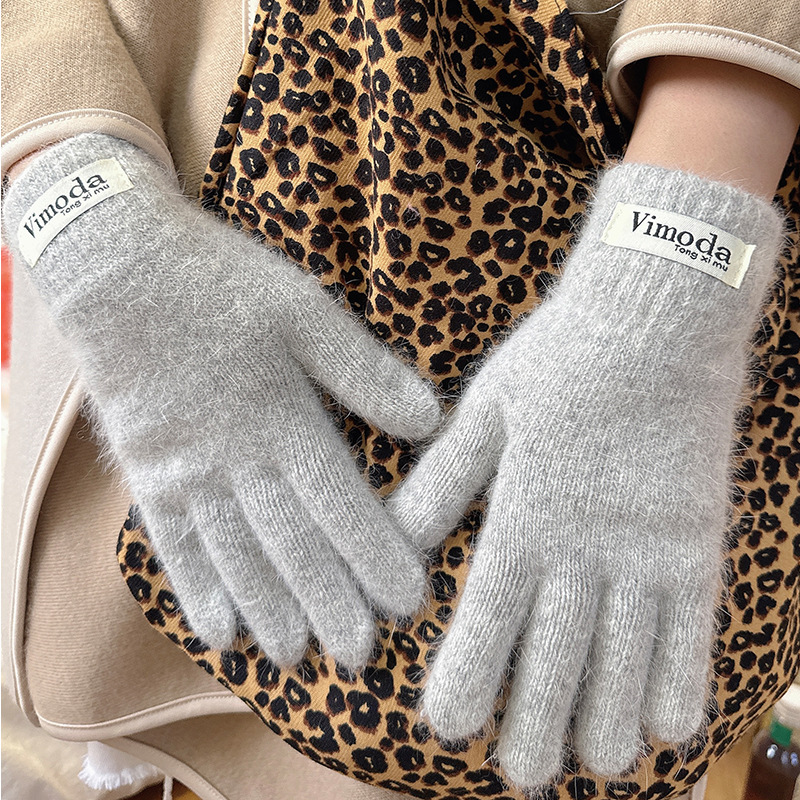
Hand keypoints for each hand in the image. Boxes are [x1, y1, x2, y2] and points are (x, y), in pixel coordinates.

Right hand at [3, 133, 441, 669]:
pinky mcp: (146, 471)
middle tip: (362, 657)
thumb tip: (431, 420)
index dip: (376, 555)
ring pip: (235, 555)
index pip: (339, 503)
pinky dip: (196, 590)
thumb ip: (365, 371)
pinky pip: (172, 543)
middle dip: (329, 602)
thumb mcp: (304, 308)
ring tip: (297, 658)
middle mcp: (232, 456)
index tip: (410, 600)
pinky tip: (218, 630)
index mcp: (280, 415)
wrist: (114, 263)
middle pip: (290, 544)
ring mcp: (183, 469)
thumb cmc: (218, 281)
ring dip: (269, 609)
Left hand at [388, 163, 782, 786]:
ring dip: (607, 716)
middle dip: (537, 720)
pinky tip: (669, 726)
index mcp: (524, 510)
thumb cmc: (558, 360)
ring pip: (627, 653)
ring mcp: (648, 545)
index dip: (469, 675)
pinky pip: (693, 623)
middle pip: (559, 651)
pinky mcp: (697, 536)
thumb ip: (442, 483)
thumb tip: (393, 539)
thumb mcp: (482, 411)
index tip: (447, 729)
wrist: (654, 318)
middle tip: (520, 778)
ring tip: (591, 769)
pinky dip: (681, 677)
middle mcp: (585, 542)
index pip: (490, 614)